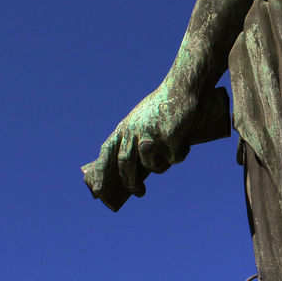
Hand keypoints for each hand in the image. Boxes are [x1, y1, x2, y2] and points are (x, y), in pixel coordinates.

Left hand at [92, 82, 199, 204]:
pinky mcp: (168, 136)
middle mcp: (133, 130)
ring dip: (161, 167)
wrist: (183, 87)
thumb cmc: (163, 106)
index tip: (97, 190)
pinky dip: (180, 155)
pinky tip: (184, 146)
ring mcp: (150, 133)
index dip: (101, 172)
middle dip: (130, 182)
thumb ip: (136, 141)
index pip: (107, 152)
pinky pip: (173, 158)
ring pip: (151, 165)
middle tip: (139, 193)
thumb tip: (135, 172)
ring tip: (170, 158)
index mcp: (125, 127)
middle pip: (125, 164)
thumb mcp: (143, 121)